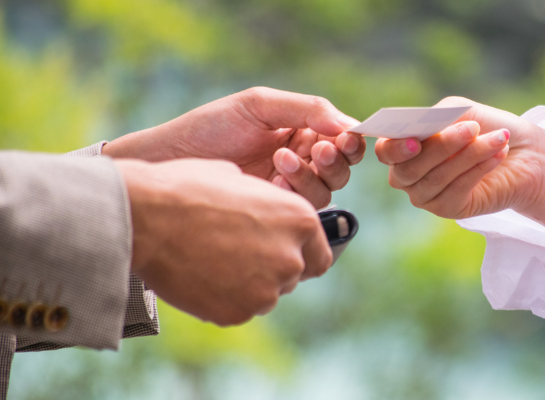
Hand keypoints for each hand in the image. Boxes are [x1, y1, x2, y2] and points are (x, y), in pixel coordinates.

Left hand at [104, 87, 366, 208]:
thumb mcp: (258, 106)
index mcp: (301, 131)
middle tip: (314, 152)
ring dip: (309, 178)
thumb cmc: (210, 128)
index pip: (342, 139)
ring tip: (279, 164)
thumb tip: (348, 124)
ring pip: (325, 192)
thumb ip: (306, 109)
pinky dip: (292, 197)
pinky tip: (270, 186)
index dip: (349, 141)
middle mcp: (300, 161)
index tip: (341, 138)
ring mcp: (287, 190)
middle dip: (332, 161)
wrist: (170, 163)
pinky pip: (301, 212)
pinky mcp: (274, 214)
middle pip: (340, 169)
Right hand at [116, 158, 331, 325]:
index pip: (320, 255)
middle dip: (271, 268)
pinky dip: (223, 299)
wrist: (146, 216)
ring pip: (265, 296)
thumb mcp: (239, 180)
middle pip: (293, 276)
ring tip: (212, 262)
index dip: (301, 255)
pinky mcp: (237, 313)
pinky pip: (237, 310)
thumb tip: (266, 212)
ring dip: (248, 285)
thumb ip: (266, 205)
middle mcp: (291, 258)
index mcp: (301, 220)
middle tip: (237, 255)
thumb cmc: (188, 188)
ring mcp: (266, 290)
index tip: (282, 253)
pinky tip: (199, 276)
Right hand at [374, 97, 544, 230]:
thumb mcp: (462, 111)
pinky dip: (478, 169)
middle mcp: (409, 174)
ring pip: (436, 178)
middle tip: (471, 128)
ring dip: (468, 155)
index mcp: (405, 146)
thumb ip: (440, 115)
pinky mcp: (448, 209)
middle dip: (441, 146)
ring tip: (497, 138)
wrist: (525, 154)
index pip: (386, 151)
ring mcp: (425, 195)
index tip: (416, 140)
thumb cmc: (488, 128)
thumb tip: (428, 130)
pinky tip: (498, 154)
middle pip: (409, 168)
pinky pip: (456, 190)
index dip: (396, 148)